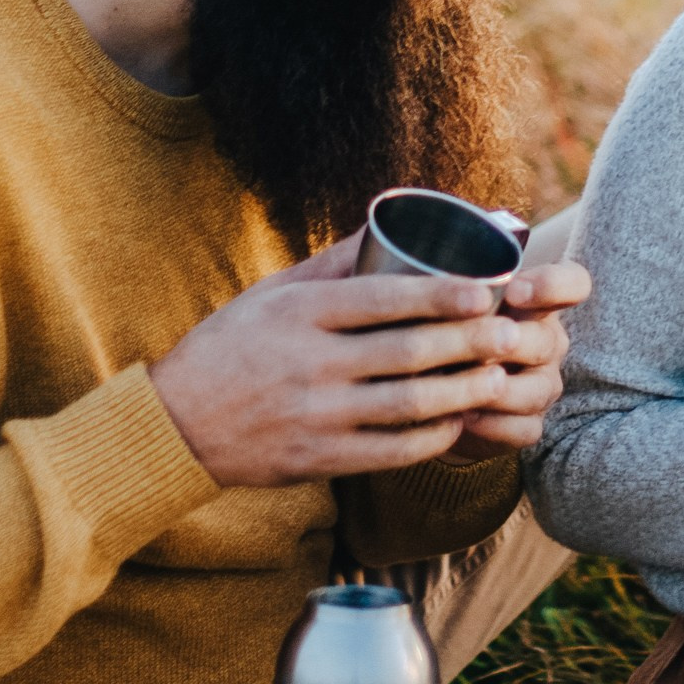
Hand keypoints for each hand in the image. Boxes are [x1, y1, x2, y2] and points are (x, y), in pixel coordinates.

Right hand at [152, 259, 564, 489]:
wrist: (174, 426)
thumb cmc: (229, 348)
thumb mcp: (269, 294)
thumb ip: (330, 265)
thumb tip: (390, 224)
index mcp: (299, 314)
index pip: (384, 299)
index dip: (441, 295)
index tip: (484, 289)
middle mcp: (309, 363)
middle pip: (408, 352)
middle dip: (469, 343)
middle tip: (510, 334)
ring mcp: (315, 415)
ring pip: (409, 404)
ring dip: (462, 392)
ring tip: (498, 378)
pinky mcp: (318, 458)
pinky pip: (391, 451)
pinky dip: (432, 437)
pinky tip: (458, 423)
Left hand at [444, 260, 590, 457]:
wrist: (434, 388)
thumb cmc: (440, 328)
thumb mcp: (442, 299)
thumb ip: (444, 281)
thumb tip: (415, 259)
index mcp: (534, 302)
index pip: (572, 283)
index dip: (554, 286)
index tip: (516, 291)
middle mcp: (546, 341)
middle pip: (549, 340)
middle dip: (516, 343)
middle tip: (487, 345)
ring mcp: (541, 385)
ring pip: (538, 389)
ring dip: (502, 390)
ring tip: (466, 387)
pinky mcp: (527, 424)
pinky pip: (525, 429)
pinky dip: (495, 426)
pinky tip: (465, 417)